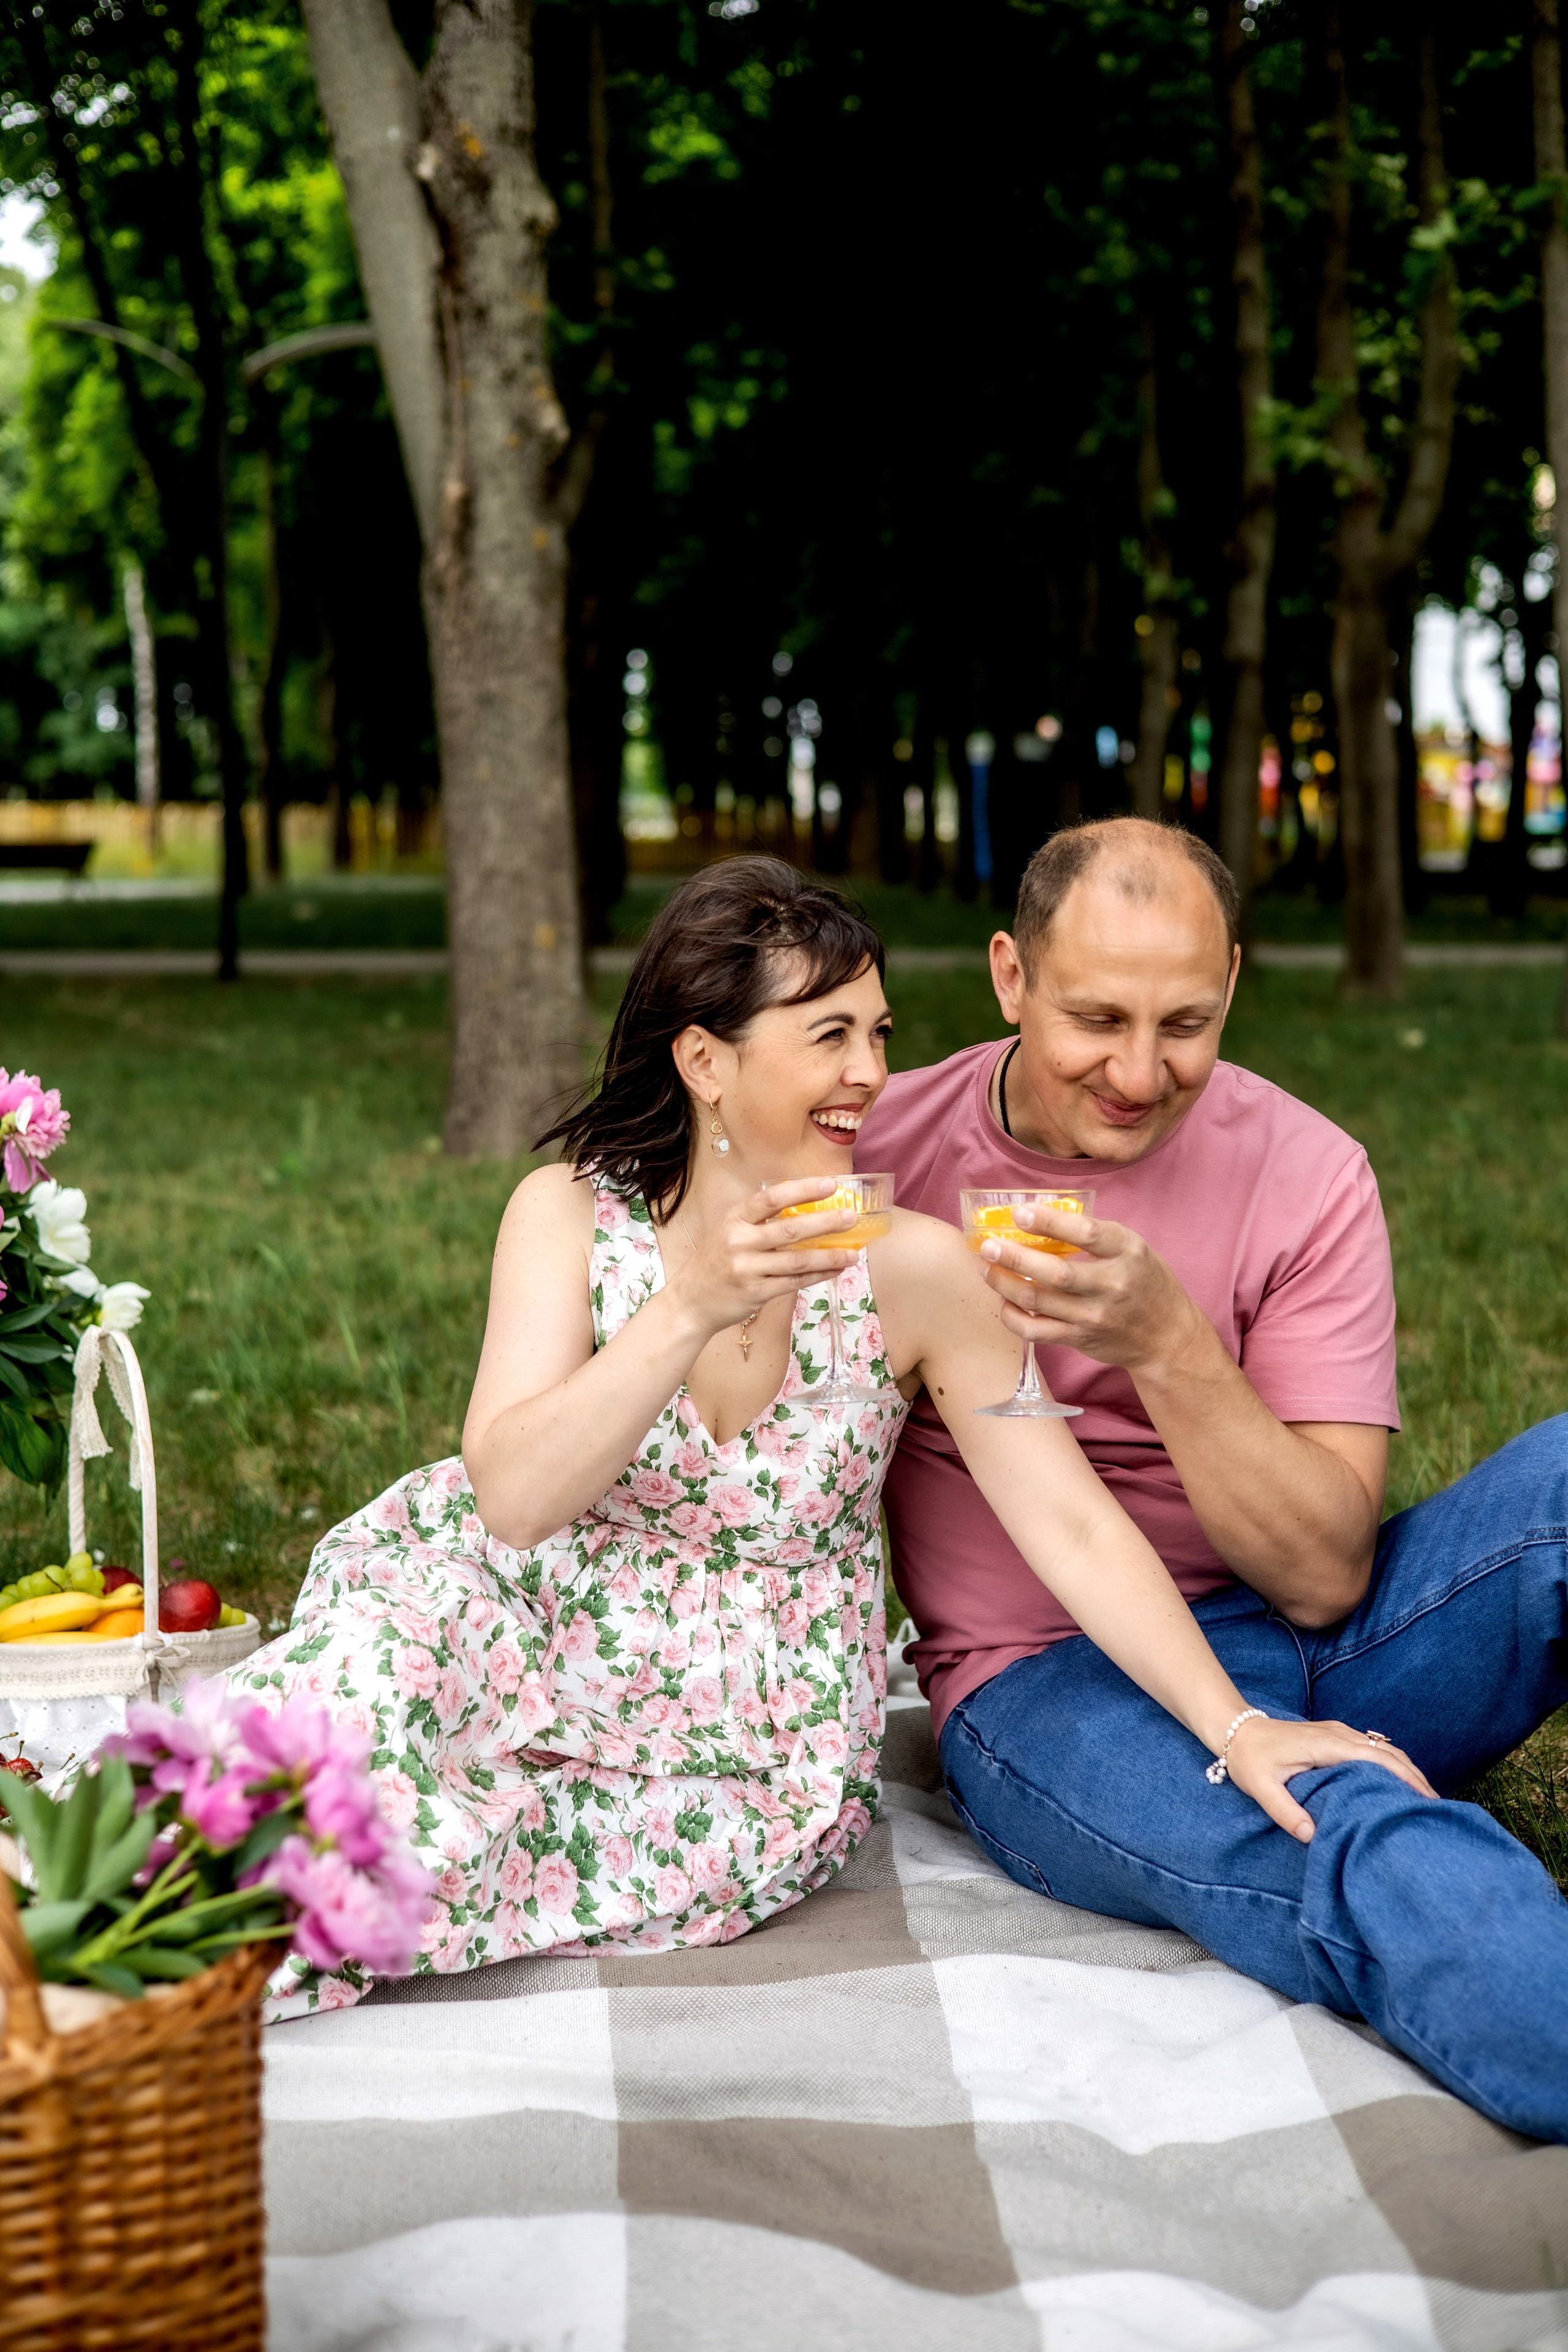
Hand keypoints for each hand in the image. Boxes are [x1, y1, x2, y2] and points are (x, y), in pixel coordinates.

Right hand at [668, 1178, 857, 1340]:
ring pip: (797, 1261)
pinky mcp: (755, 1293)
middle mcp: (739, 1241)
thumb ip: (760, 1221)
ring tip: (854, 1253)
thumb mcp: (730, 1232)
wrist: (689, 1302)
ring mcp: (747, 1268)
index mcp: (735, 1219)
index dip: (802, 1190)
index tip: (830, 1185)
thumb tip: (808, 1211)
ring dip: (829, 1256)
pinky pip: (794, 1282)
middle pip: (790, 1229)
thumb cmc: (716, 1262)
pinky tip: (835, 1270)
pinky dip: (818, 1276)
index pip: (772, 1198)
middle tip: (852, 1217)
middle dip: (826, 1222)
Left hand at [977, 1203, 1199, 1374]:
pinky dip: (1012, 1316)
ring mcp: (1093, 1316)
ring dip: (1004, 1283)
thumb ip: (1094, 1234)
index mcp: (1127, 1251)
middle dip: (1014, 1257)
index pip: (1085, 1233)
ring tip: (986, 1267)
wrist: (1166, 1336)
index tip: (1020, 1213)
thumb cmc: (1144, 1281)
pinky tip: (1003, 1300)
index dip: (1049, 1222)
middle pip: (1055, 1272)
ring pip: (1038, 1301)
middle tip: (988, 1245)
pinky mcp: (1080, 1339)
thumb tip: (1040, 1215)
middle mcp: (1111, 1285)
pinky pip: (1035, 1331)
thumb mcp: (1132, 1247)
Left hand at [1224, 1715, 1436, 1841]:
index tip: (1426, 1800)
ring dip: (1406, 1770)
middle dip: (1415, 1778)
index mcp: (1327, 1745)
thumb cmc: (1249, 1759)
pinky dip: (1392, 1765)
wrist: (1236, 1729)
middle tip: (1436, 1807)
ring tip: (1424, 1800)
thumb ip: (1285, 1811)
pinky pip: (1372, 1749)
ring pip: (1384, 1749)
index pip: (1378, 1759)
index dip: (1405, 1778)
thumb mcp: (1261, 1787)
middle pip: (1389, 1752)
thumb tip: (1312, 1836)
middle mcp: (1339, 1734)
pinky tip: (1398, 1785)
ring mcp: (1338, 1732)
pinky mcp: (1335, 1736)